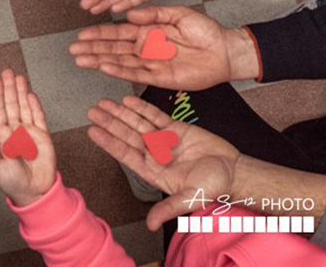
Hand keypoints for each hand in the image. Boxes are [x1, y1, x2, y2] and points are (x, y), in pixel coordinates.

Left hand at [0, 69, 55, 206]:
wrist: (35, 192)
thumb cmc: (12, 182)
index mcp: (0, 136)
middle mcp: (14, 131)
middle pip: (11, 105)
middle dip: (9, 89)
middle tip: (7, 72)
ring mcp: (28, 132)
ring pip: (24, 107)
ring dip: (21, 92)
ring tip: (18, 77)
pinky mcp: (43, 136)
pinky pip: (38, 117)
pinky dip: (35, 105)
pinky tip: (30, 94)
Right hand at [71, 6, 259, 89]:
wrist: (226, 51)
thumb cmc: (206, 31)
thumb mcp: (178, 14)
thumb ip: (153, 13)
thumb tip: (130, 12)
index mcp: (148, 31)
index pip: (118, 32)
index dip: (99, 34)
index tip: (82, 34)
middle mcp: (146, 48)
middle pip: (113, 49)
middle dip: (92, 49)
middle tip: (73, 49)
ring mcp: (151, 63)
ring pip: (120, 62)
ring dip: (100, 61)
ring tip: (80, 60)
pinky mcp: (160, 77)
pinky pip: (136, 74)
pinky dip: (119, 71)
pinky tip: (104, 68)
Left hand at [87, 95, 240, 229]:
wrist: (233, 171)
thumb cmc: (212, 186)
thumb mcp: (190, 198)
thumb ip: (169, 208)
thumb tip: (150, 225)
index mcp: (153, 171)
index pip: (126, 154)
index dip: (109, 143)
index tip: (92, 132)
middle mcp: (154, 154)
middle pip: (127, 135)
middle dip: (110, 123)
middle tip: (92, 111)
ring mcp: (164, 140)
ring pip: (137, 123)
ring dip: (121, 113)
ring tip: (104, 103)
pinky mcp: (176, 128)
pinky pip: (155, 116)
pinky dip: (142, 108)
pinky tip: (128, 100)